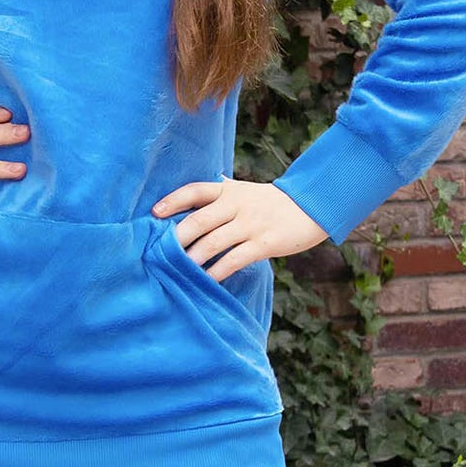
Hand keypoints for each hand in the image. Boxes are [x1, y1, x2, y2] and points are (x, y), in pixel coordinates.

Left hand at [151, 178, 327, 282]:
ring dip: (193, 257)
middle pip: (200, 219)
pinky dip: (218, 272)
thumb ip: (221, 190)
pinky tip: (206, 280)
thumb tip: (197, 186)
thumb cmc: (271, 202)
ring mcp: (251, 224)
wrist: (312, 206)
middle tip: (157, 252)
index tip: (154, 213)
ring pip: (214, 242)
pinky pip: (235, 260)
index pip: (195, 191)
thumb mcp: (245, 190)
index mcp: (228, 190)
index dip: (173, 201)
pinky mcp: (265, 243)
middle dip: (177, 236)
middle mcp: (237, 204)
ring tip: (177, 269)